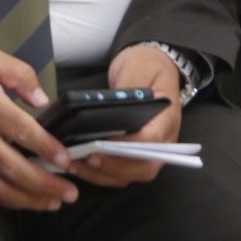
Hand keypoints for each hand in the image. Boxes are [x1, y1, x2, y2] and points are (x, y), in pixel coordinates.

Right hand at [0, 48, 77, 211]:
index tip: (66, 161)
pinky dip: (5, 196)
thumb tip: (42, 100)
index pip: (24, 133)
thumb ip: (20, 75)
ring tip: (52, 203)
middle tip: (70, 192)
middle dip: (45, 183)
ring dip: (27, 198)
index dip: (48, 149)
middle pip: (15, 167)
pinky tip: (22, 200)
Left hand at [69, 45, 184, 187]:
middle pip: (144, 167)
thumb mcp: (138, 68)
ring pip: (131, 175)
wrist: (152, 65)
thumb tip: (110, 106)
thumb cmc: (146, 65)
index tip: (102, 145)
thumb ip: (128, 88)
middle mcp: (163, 140)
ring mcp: (150, 150)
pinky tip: (78, 165)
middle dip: (114, 168)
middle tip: (87, 158)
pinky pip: (121, 173)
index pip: (152, 140)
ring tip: (74, 164)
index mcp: (166, 118)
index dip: (127, 147)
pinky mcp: (135, 154)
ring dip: (102, 175)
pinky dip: (100, 174)